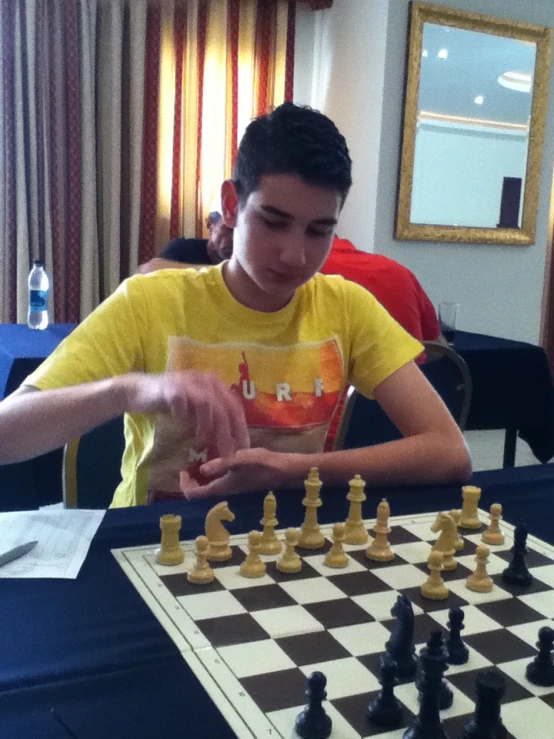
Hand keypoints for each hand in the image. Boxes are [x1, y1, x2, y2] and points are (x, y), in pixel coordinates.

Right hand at [124, 371, 249, 457]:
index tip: (243, 449)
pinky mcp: (171, 387)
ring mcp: (188, 382)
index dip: (240, 428)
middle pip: (224, 407)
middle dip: (228, 433)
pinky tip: (179, 420)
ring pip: (207, 404)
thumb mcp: (195, 413)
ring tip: (202, 439)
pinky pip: (182, 402)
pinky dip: (183, 415)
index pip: (235, 407)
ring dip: (207, 426)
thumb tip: (228, 445)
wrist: (140, 391)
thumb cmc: (171, 404)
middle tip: (227, 454)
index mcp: (214, 385)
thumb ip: (211, 423)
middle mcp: (204, 380)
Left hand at [180, 448, 288, 499]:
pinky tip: (217, 466)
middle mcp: (226, 493)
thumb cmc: (263, 464)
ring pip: (210, 492)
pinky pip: (219, 487)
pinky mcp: (240, 487)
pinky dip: (212, 479)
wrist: (285, 471)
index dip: (185, 485)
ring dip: (201, 482)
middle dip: (191, 484)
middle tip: (188, 469)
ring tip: (198, 466)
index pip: (195, 495)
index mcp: (223, 488)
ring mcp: (233, 492)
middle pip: (201, 496)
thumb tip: (202, 470)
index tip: (183, 471)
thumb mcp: (241, 459)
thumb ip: (222, 464)